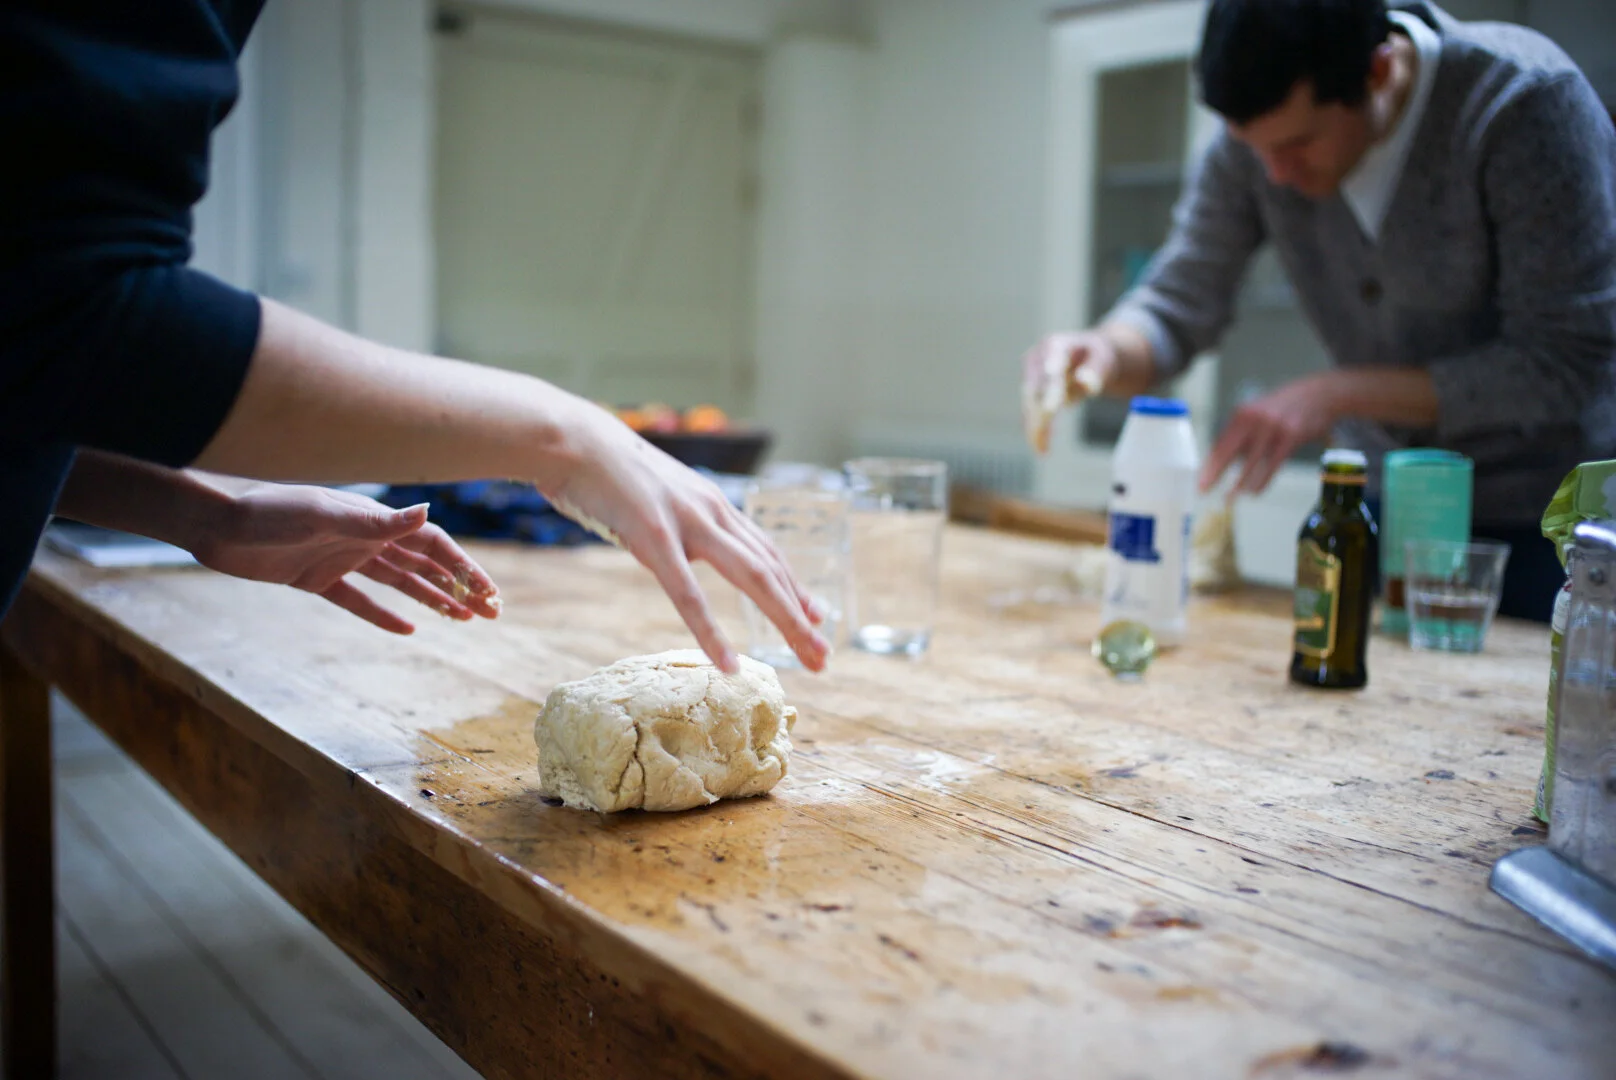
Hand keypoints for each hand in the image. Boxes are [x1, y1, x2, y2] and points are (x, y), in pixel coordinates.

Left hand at [190, 484, 500, 633]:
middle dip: (459, 587)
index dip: (463, 568)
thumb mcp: (324, 515)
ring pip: (399, 583)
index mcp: (372, 521)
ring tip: (463, 620)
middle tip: (491, 612)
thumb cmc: (268, 510)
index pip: (431, 544)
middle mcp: (363, 538)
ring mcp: (341, 559)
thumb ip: (377, 521)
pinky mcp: (316, 579)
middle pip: (424, 565)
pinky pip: (359, 601)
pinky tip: (409, 630)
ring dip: (431, 600)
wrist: (215, 524)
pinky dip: (384, 616)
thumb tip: (428, 512)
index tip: (489, 593)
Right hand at [545, 407, 828, 673]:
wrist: (570, 438)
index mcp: (712, 505)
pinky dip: (711, 631)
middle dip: (801, 615)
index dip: (795, 587)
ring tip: (805, 658)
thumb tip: (682, 552)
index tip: (816, 617)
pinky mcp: (652, 536)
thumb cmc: (605, 471)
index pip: (767, 552)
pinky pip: (687, 593)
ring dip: (783, 621)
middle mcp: (711, 512)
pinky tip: (727, 662)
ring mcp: (685, 522)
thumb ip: (678, 524)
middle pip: (771, 569)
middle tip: (823, 657)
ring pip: (751, 577)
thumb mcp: (658, 498)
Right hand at [1020, 331, 1113, 452]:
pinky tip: (1041, 448)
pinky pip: (1032, 415)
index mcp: (1055, 344)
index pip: (1052, 358)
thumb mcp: (1102, 358)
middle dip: (1042, 405)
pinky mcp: (1032, 394)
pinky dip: (1037, 431)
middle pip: (1038, 385)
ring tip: (1042, 447)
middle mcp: (1037, 359)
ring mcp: (1031, 377)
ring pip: (1032, 403)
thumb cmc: (1096, 355)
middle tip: (1047, 423)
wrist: (1085, 357)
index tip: (1052, 387)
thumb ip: (1096, 370)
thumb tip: (1088, 384)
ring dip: (1036, 425)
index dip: (1051, 372)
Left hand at [1201, 374, 1339, 494]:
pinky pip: (1273, 464)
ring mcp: (1273, 427)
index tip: (1201, 481)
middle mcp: (1255, 419)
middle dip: (1216, 473)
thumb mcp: (1257, 413)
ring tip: (1229, 498)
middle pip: (1230, 452)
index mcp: (1242, 414)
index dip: (1209, 464)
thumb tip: (1221, 462)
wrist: (1318, 393)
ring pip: (1251, 462)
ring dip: (1239, 484)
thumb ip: (1241, 435)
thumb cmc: (1282, 408)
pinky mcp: (1291, 436)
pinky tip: (1254, 491)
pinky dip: (1262, 481)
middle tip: (1205, 490)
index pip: (1221, 444)